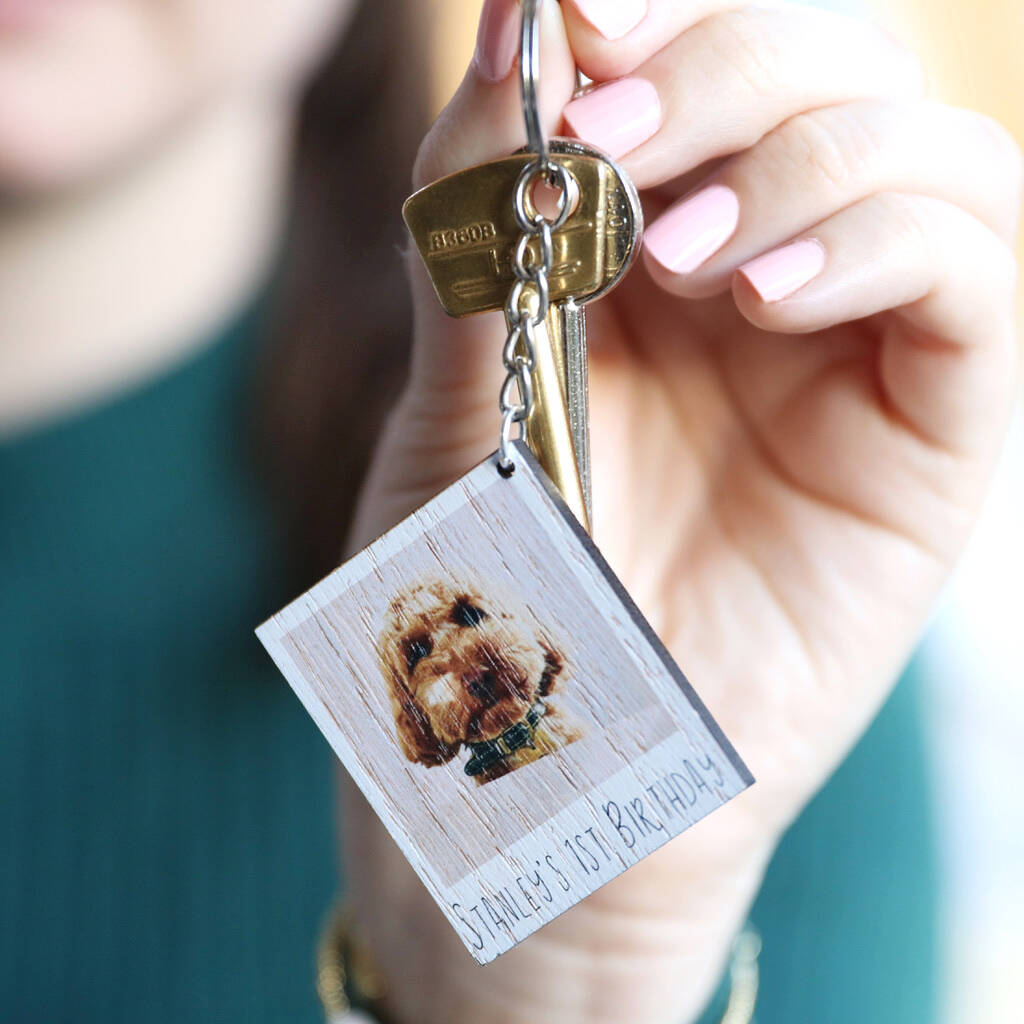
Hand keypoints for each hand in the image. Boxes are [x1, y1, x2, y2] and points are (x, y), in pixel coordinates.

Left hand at [342, 3, 1020, 1021]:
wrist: (557, 750)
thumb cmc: (494, 588)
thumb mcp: (454, 395)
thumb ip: (473, 230)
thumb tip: (503, 32)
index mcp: (643, 259)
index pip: (694, 69)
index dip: (649, 19)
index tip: (568, 16)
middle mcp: (766, 280)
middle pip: (819, 72)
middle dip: (717, 67)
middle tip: (601, 130)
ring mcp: (860, 347)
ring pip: (916, 147)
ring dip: (798, 152)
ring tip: (670, 251)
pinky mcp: (936, 429)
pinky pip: (972, 274)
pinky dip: (881, 237)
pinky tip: (763, 292)